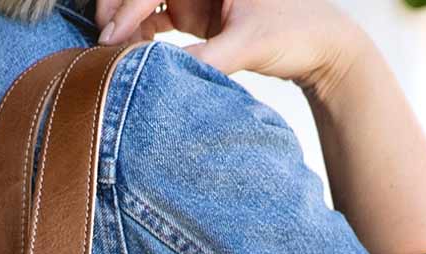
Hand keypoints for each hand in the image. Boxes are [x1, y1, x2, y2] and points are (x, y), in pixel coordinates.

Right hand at [96, 0, 367, 94]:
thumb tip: (160, 75)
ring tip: (112, 52)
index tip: (113, 34)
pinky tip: (131, 57)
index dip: (127, 4)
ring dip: (126, 23)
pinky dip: (141, 37)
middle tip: (103, 39)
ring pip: (146, 3)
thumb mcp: (247, 45)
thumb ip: (204, 59)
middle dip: (118, 8)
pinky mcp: (199, 18)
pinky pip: (157, 21)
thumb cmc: (295, 32)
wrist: (322, 49)